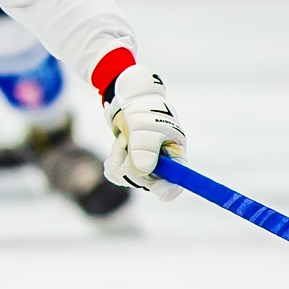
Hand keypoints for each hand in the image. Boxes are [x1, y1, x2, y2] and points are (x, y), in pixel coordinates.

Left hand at [100, 68, 187, 199]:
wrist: (125, 95)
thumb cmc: (142, 108)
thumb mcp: (144, 125)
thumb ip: (145, 147)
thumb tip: (144, 171)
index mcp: (174, 152)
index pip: (177, 179)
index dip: (170, 188)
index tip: (161, 193)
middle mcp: (162, 160)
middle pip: (150, 182)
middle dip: (133, 172)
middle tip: (122, 158)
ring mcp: (145, 161)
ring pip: (132, 177)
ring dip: (121, 163)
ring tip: (121, 143)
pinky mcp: (131, 161)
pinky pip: (121, 174)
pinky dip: (114, 166)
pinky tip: (111, 160)